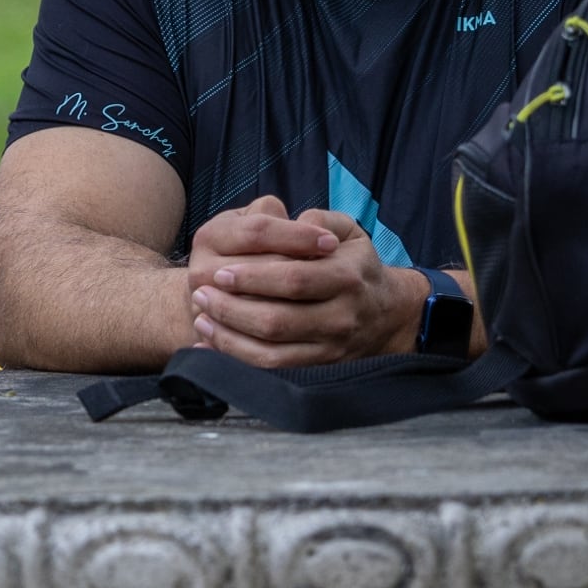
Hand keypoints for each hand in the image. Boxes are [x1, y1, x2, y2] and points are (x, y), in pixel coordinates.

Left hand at [183, 198, 426, 367]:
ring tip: (203, 317)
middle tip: (201, 293)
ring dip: (230, 337)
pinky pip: (274, 369)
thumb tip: (295, 220)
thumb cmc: (354, 264)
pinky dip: (239, 360)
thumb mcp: (349, 231)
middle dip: (233, 308)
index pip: (294, 279)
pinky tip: (213, 345)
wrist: (386, 313)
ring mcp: (331, 346)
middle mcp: (342, 315)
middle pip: (278, 319)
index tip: (221, 273)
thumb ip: (321, 218)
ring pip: (272, 351)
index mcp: (347, 276)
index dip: (253, 278)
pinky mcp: (320, 367)